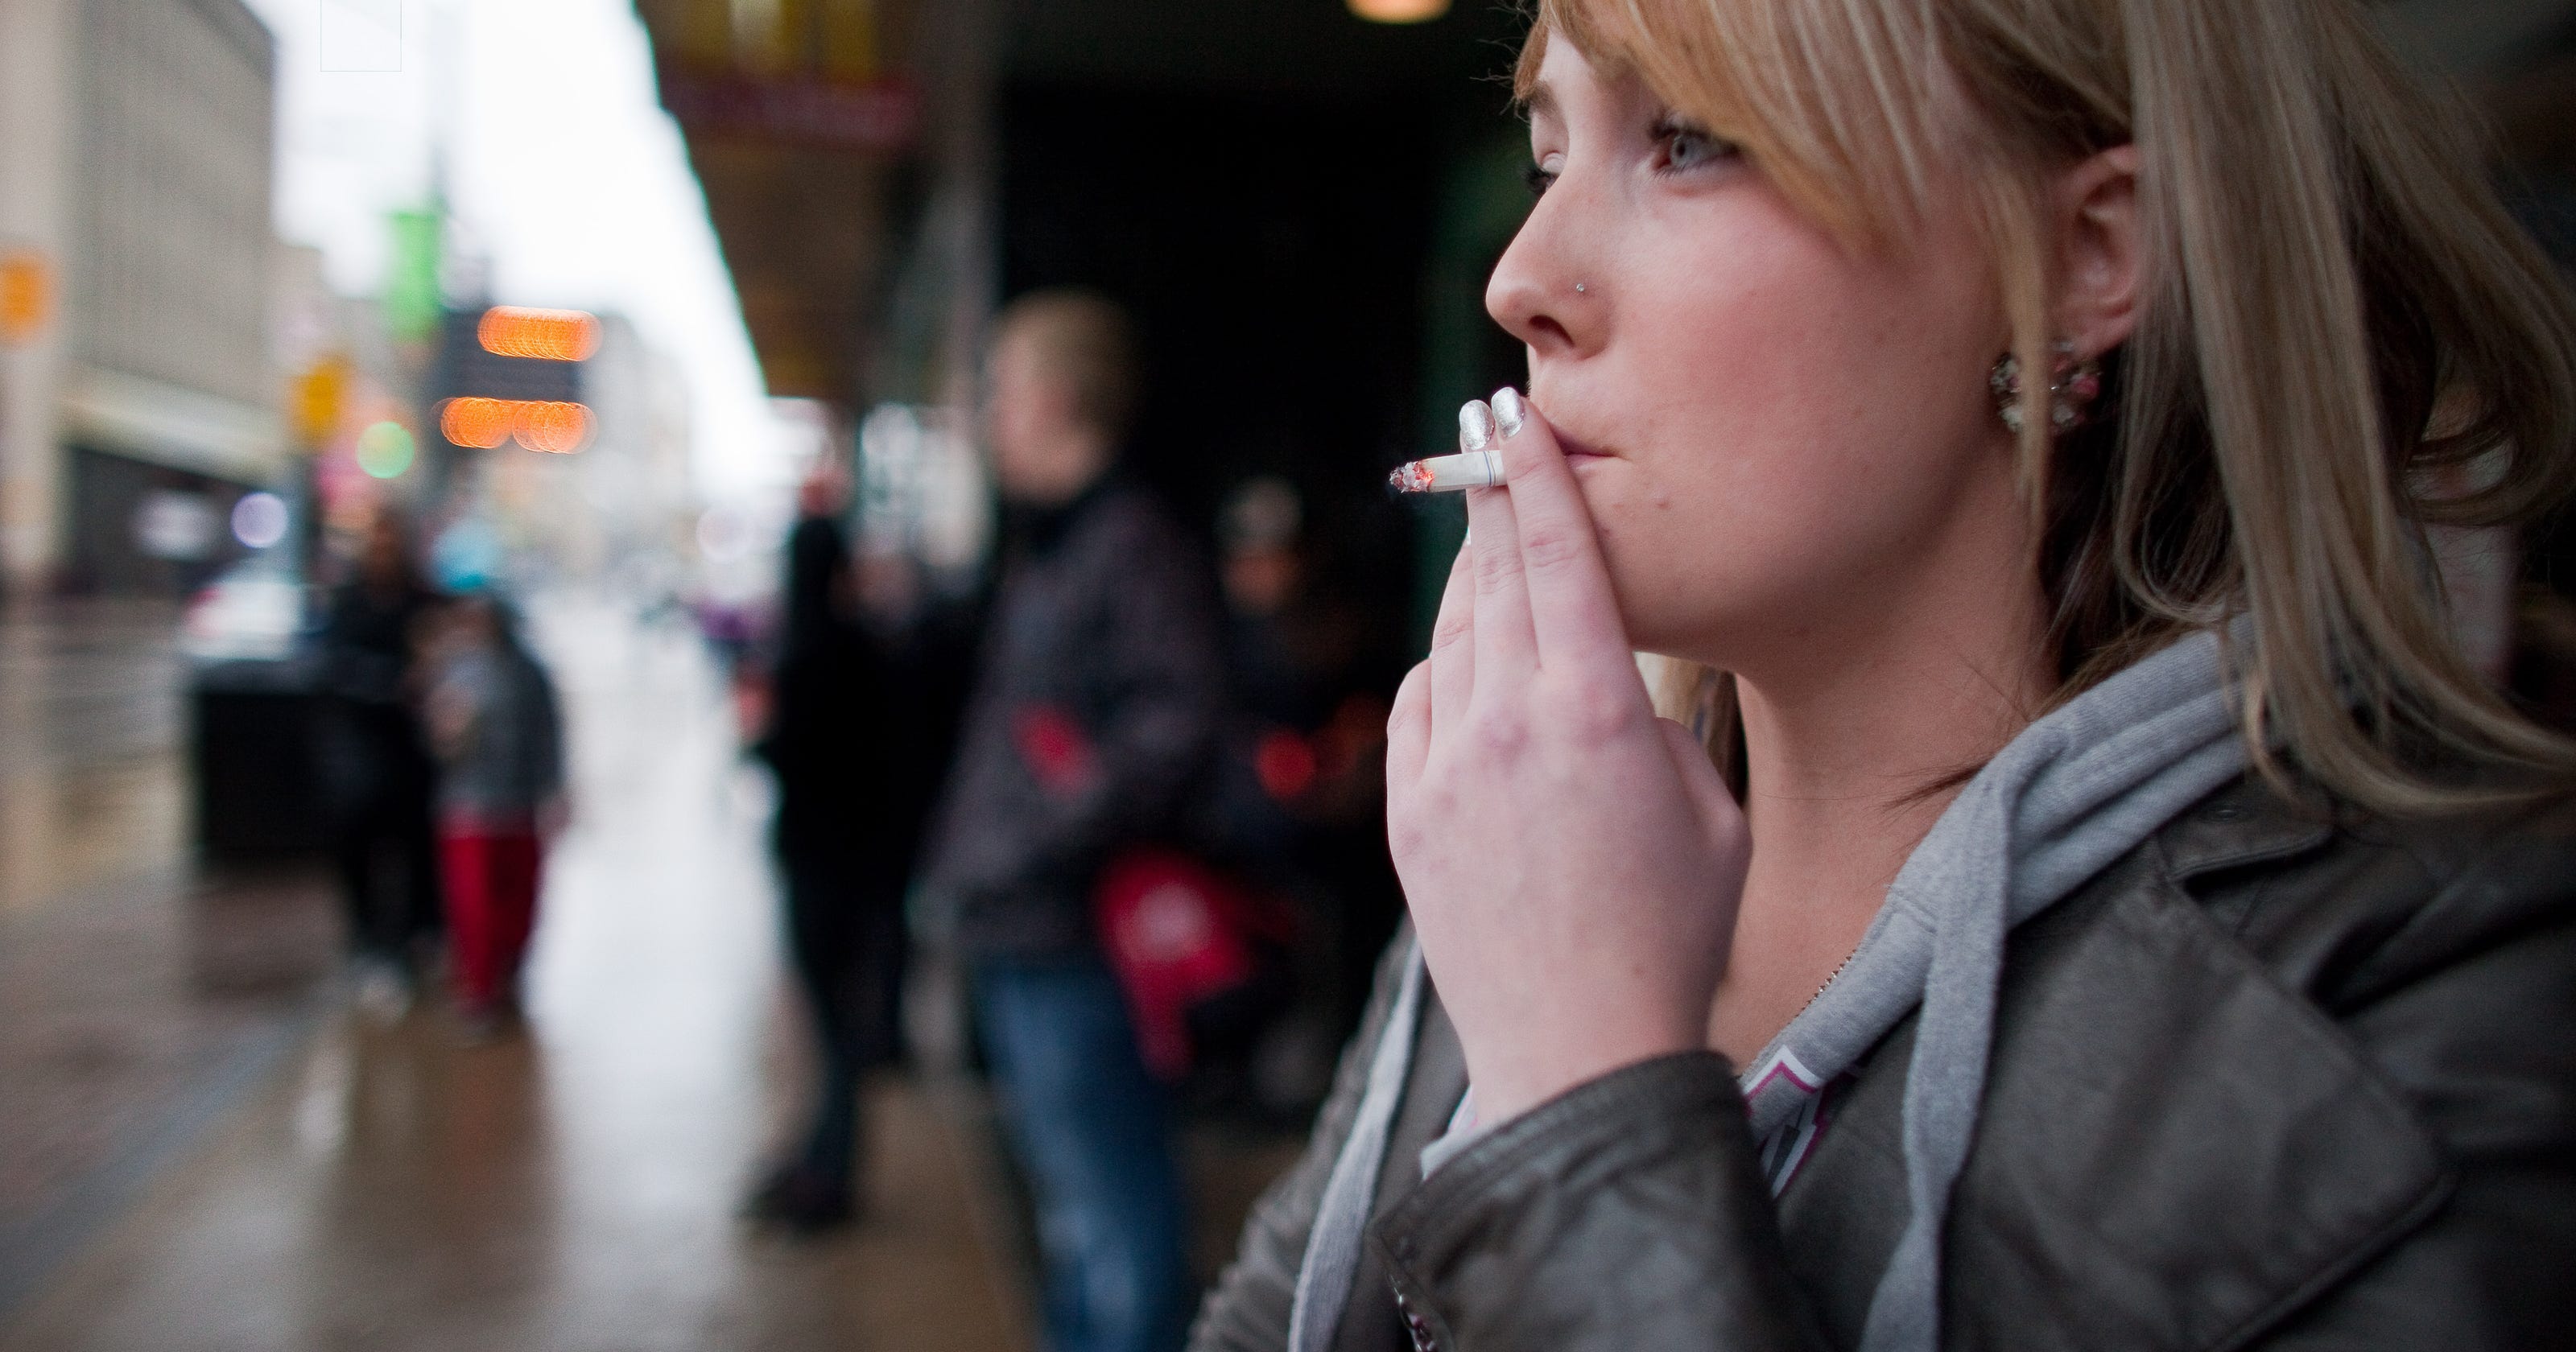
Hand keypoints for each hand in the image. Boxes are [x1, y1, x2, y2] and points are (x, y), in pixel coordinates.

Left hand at [1386, 393, 1749, 1122]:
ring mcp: (1447, 768)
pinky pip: (1417, 707)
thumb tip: (1618, 690)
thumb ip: (1660, 728)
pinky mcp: (1408, 814)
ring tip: (1489, 545)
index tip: (1519, 417)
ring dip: (1471, 581)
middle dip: (1492, 495)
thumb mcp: (1712, 814)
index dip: (1538, 476)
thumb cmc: (1671, 938)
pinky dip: (1441, 670)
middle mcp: (1510, 723)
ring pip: (1451, 637)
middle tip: (1488, 435)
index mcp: (1598, 711)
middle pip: (1496, 575)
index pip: (1561, 557)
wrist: (1580, 1050)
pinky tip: (1465, 663)